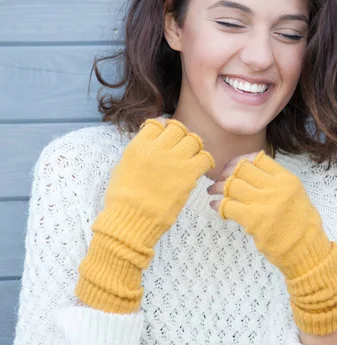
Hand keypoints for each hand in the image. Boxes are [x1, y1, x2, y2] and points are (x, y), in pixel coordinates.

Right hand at [75, 117, 214, 313]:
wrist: (131, 220)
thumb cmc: (123, 200)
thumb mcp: (123, 168)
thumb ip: (138, 153)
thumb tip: (151, 146)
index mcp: (138, 146)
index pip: (158, 124)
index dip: (164, 128)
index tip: (166, 136)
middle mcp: (157, 149)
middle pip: (177, 129)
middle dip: (180, 136)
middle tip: (181, 148)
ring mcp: (173, 160)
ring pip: (193, 140)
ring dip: (193, 147)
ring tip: (191, 158)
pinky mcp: (187, 175)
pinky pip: (204, 158)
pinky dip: (205, 161)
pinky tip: (200, 168)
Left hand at [207, 149, 336, 335]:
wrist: (305, 250)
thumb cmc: (300, 224)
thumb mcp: (295, 194)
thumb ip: (275, 181)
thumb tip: (247, 170)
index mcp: (286, 179)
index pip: (258, 158)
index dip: (241, 160)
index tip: (233, 167)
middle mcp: (275, 187)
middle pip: (242, 169)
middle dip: (227, 172)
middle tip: (219, 179)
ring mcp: (263, 202)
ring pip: (232, 185)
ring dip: (218, 187)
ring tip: (213, 191)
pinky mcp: (252, 219)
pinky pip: (227, 205)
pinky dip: (218, 205)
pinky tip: (215, 206)